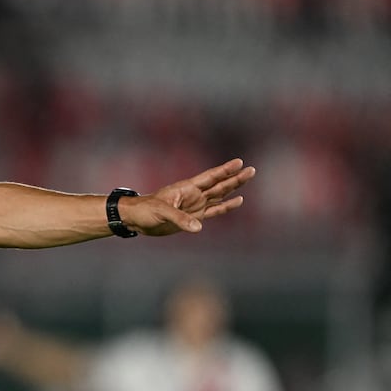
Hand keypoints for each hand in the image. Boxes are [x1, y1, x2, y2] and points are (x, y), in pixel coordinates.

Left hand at [121, 158, 255, 235]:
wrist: (137, 219)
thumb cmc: (146, 210)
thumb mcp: (161, 212)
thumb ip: (180, 219)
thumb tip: (198, 227)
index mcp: (187, 188)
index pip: (210, 177)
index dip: (224, 170)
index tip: (239, 162)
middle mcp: (194, 195)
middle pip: (219, 185)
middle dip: (235, 178)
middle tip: (252, 170)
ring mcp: (195, 205)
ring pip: (219, 196)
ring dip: (234, 189)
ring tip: (248, 179)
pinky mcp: (194, 217)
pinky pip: (214, 211)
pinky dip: (226, 207)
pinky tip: (238, 201)